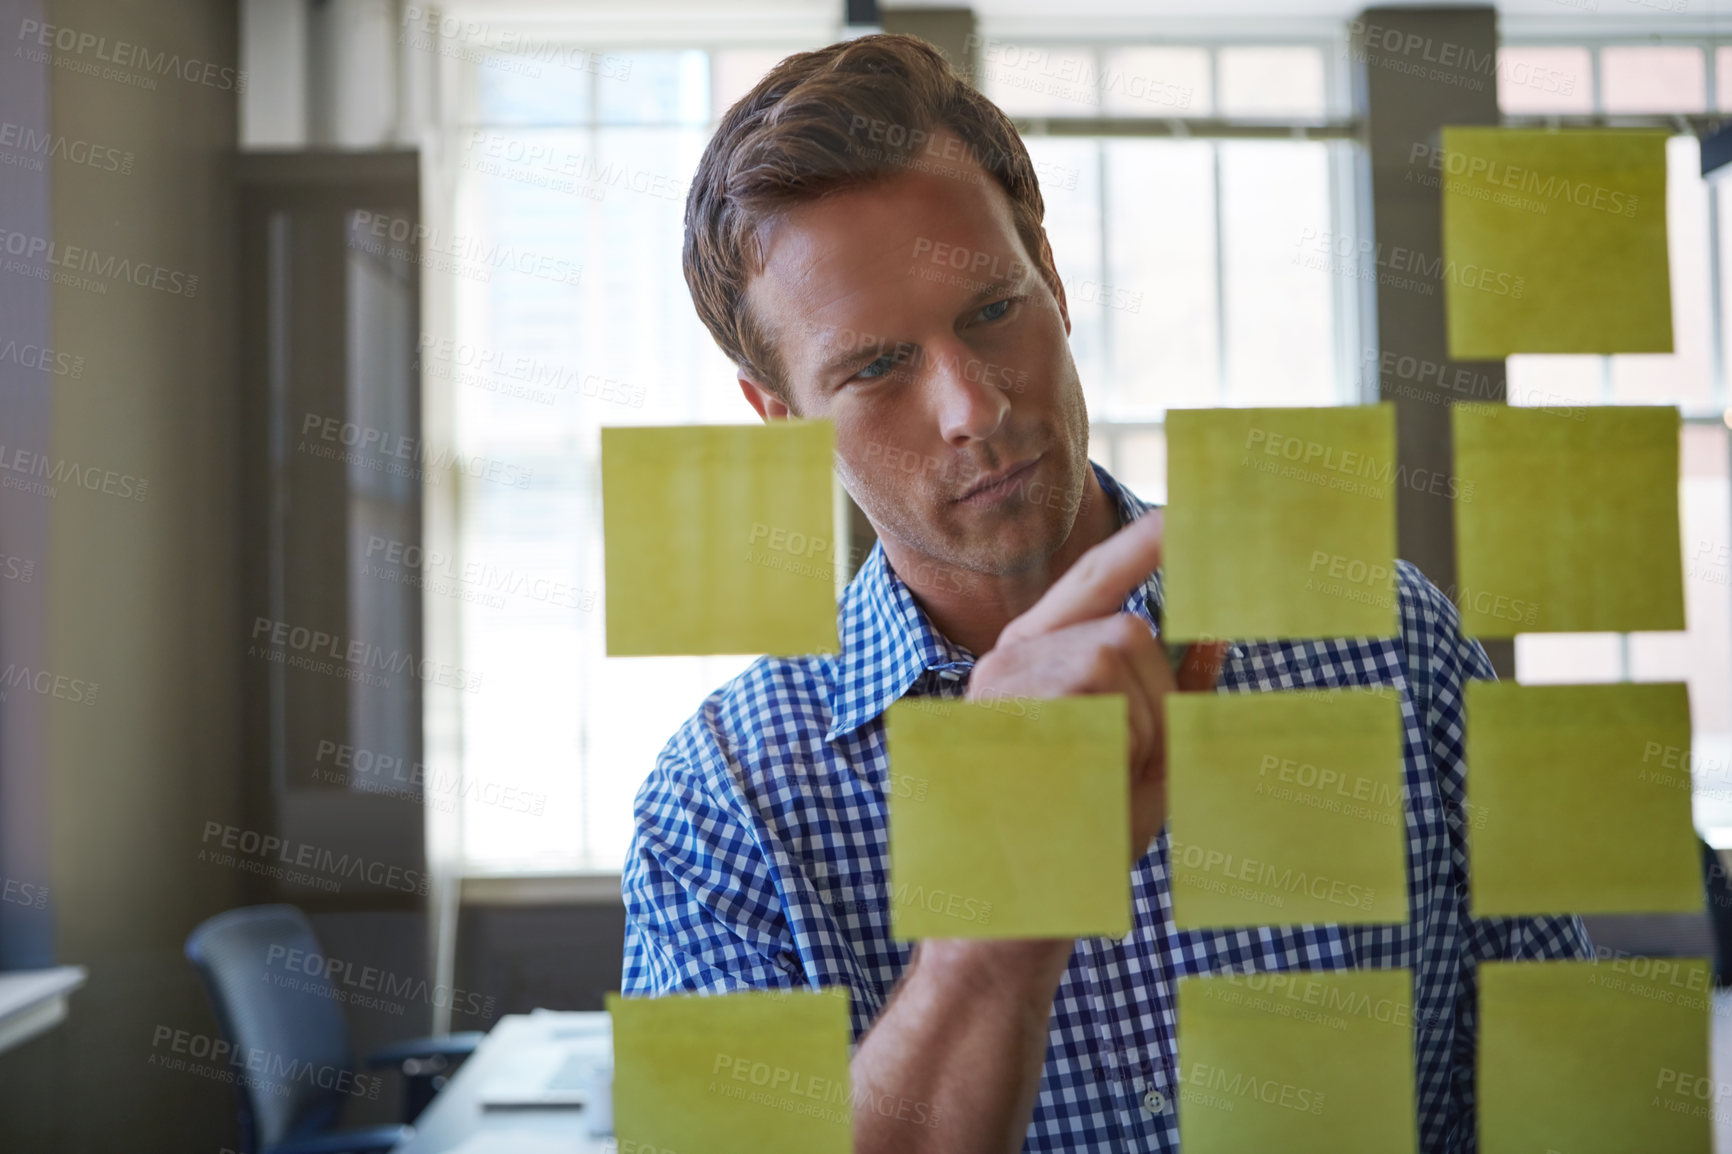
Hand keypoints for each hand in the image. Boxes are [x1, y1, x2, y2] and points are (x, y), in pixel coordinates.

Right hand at [967, 510, 1228, 861]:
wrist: (1007, 911)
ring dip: (1143, 726)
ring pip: (1120, 656)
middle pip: (1126, 628)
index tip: (1180, 511)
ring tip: (1106, 780)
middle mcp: (1008, 659)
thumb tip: (1215, 637)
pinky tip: (1088, 781)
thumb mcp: (1139, 764)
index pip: (1090, 582)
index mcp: (1032, 662)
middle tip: (1136, 764)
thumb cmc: (1075, 843)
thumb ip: (1172, 699)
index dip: (1137, 546)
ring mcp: (1003, 682)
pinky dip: (1122, 741)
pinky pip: (1105, 694)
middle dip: (1159, 698)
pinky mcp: (1010, 705)